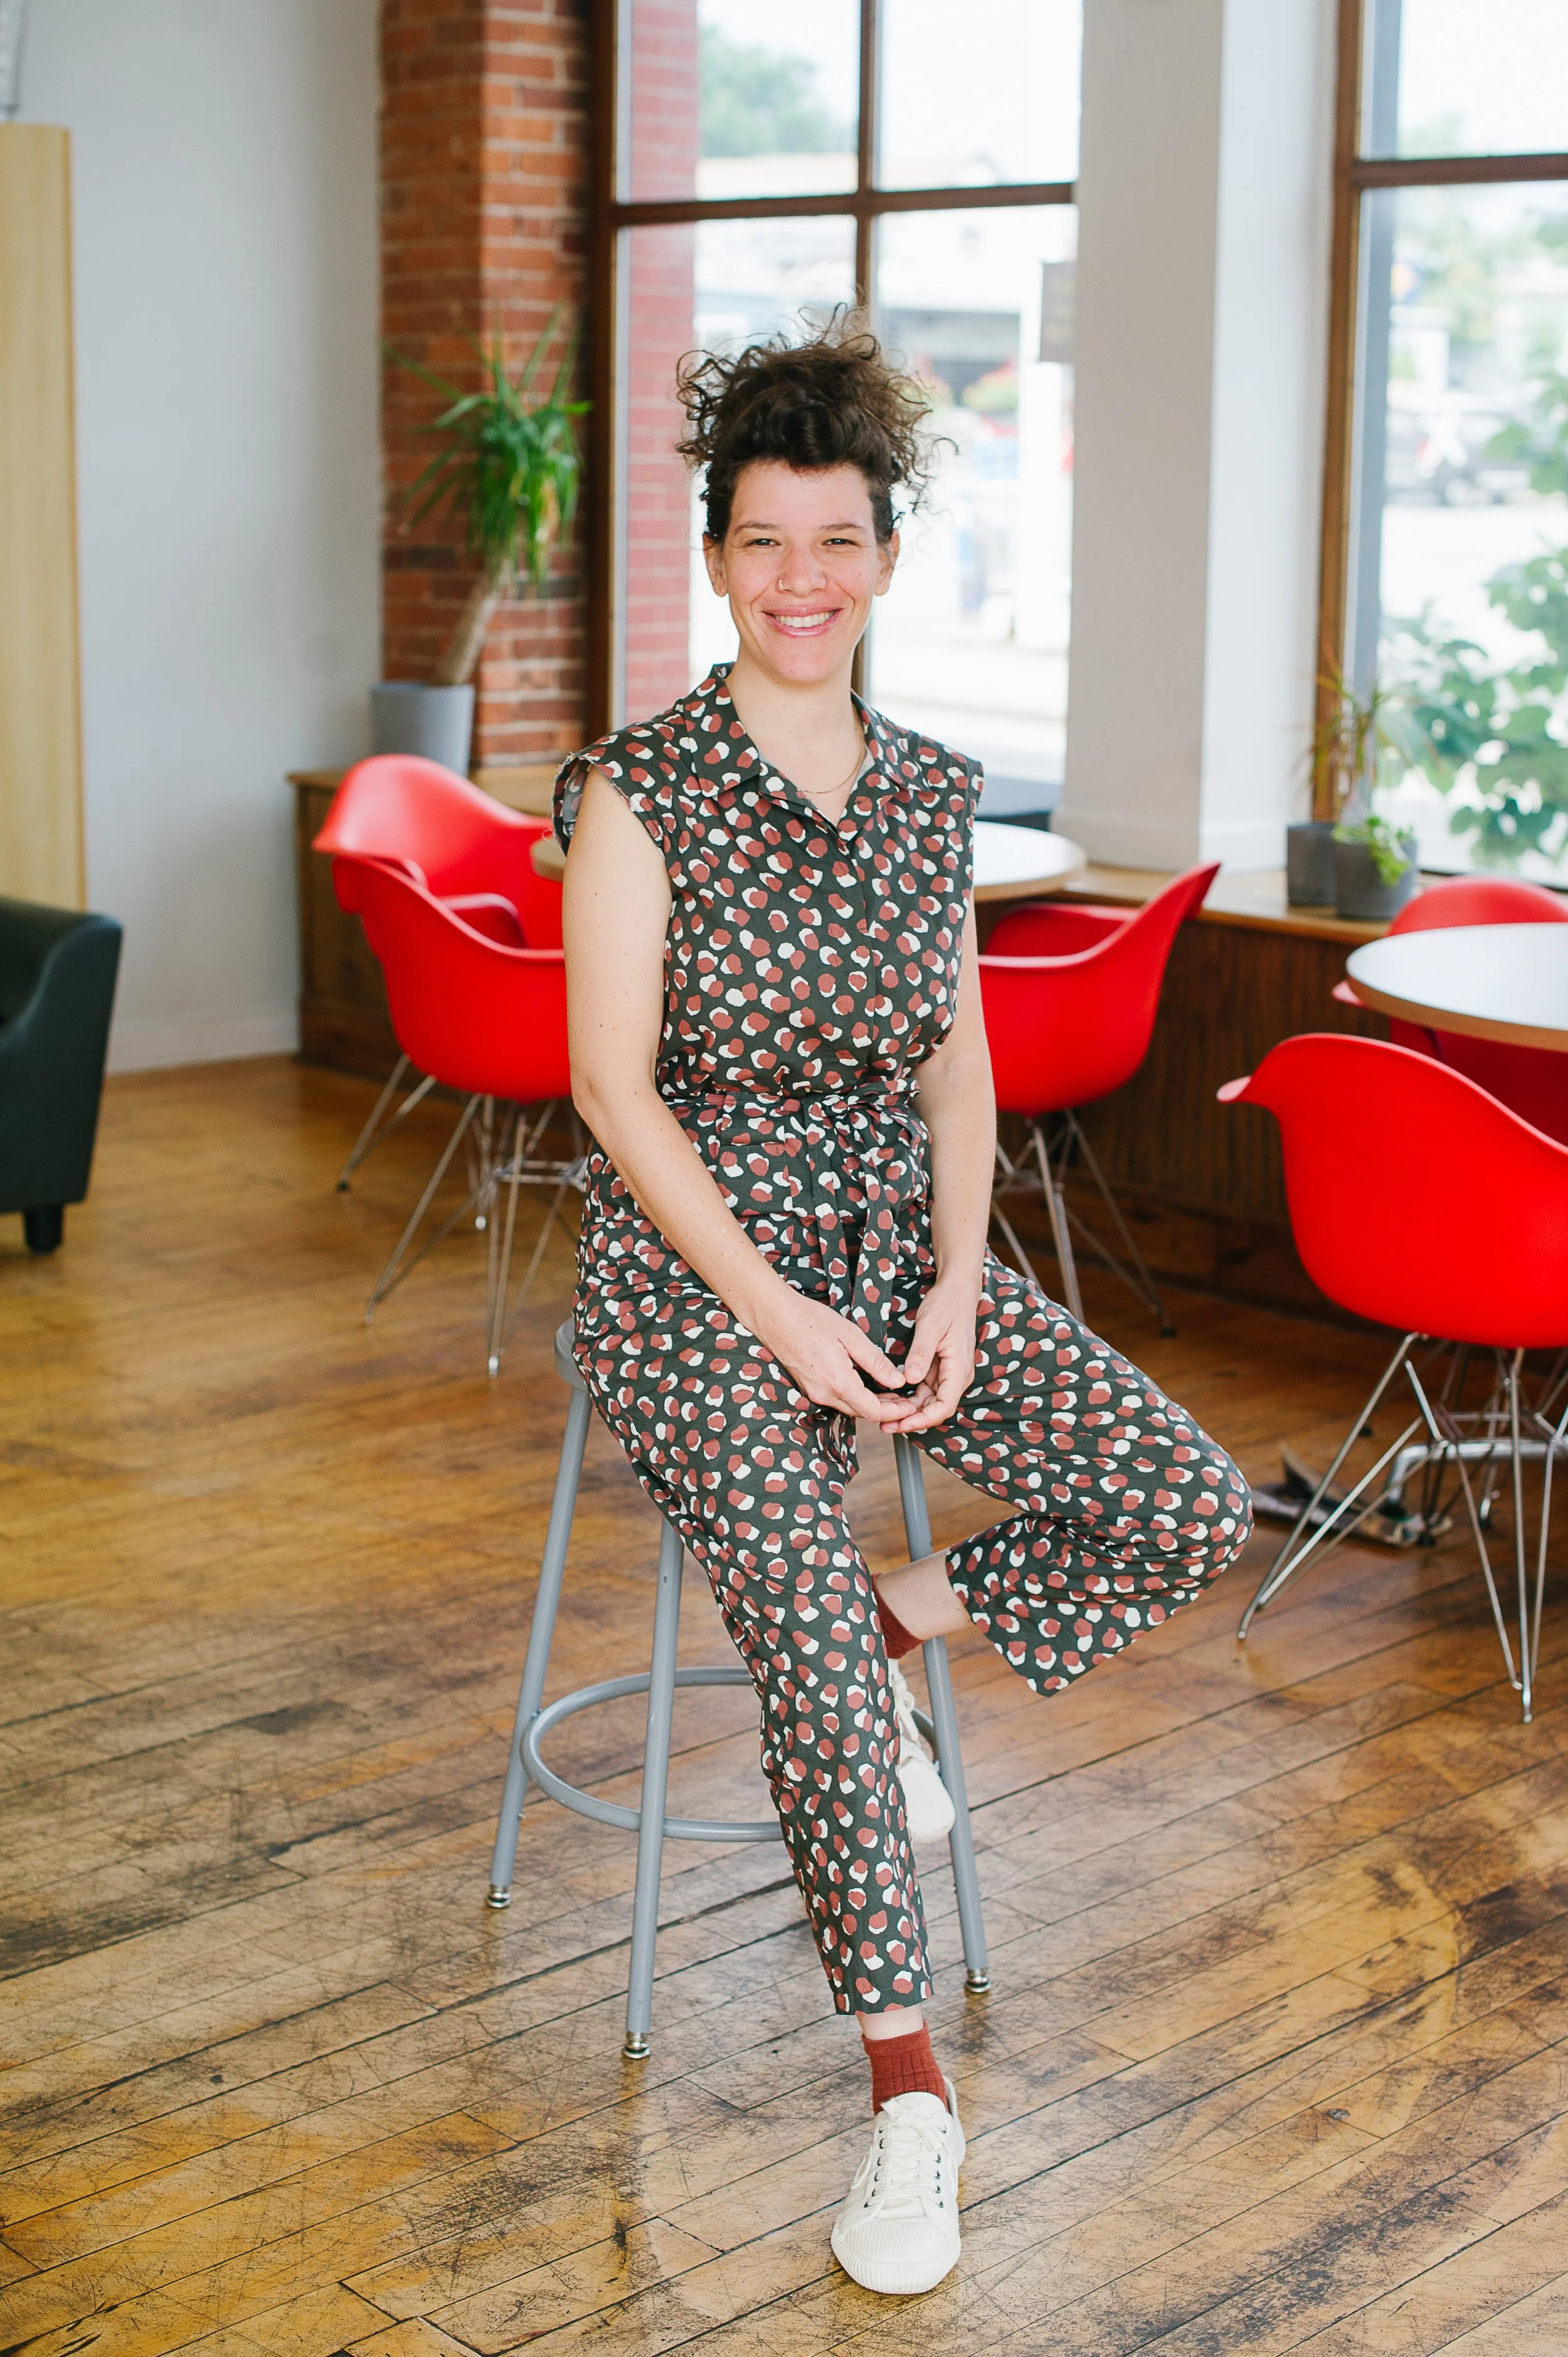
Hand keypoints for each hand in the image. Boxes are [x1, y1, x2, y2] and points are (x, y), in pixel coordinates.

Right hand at [755, 1291, 912, 1424]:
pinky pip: (837, 1399)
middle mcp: (824, 1394)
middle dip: (887, 1409)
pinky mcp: (809, 1388)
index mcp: (838, 1382)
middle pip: (862, 1413)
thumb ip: (875, 1362)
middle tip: (907, 1398)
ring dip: (871, 1403)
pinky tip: (867, 1384)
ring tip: (892, 1391)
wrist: (775, 1317)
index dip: (896, 1412)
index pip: (873, 1412)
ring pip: (850, 1407)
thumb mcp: (851, 1336)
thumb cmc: (812, 1320)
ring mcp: (814, 1393)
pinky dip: (856, 1397)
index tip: (911, 1405)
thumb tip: (898, 1381)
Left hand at [881, 1276, 978, 1432]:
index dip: (923, 1419)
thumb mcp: (931, 1326)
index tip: (902, 1422)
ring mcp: (948, 1373)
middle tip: (884, 1424)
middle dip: (911, 1420)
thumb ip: (921, 1353)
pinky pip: (924, 1390)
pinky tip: (891, 1399)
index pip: (944, 1405)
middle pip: (935, 1408)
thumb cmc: (947, 1305)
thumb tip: (910, 1379)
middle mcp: (956, 1375)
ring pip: (928, 1401)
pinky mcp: (939, 1369)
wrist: (957, 1292)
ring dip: (908, 1411)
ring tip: (883, 1415)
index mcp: (959, 1368)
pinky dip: (909, 1397)